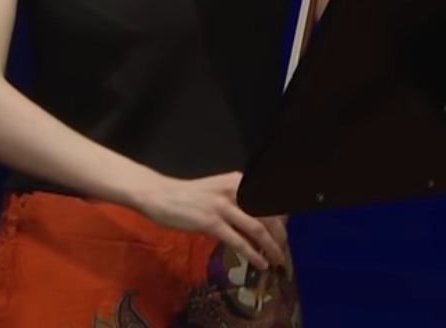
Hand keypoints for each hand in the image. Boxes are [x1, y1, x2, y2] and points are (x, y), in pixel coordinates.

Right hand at [132, 171, 287, 269]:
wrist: (160, 194)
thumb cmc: (189, 195)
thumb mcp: (218, 191)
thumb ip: (238, 200)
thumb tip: (259, 218)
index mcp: (238, 181)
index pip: (269, 198)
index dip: (282, 217)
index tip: (285, 232)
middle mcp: (234, 190)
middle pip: (269, 214)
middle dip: (280, 234)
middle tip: (283, 249)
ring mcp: (222, 206)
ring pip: (257, 228)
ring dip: (271, 246)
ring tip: (277, 259)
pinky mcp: (211, 222)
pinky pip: (238, 241)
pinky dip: (252, 254)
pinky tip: (260, 263)